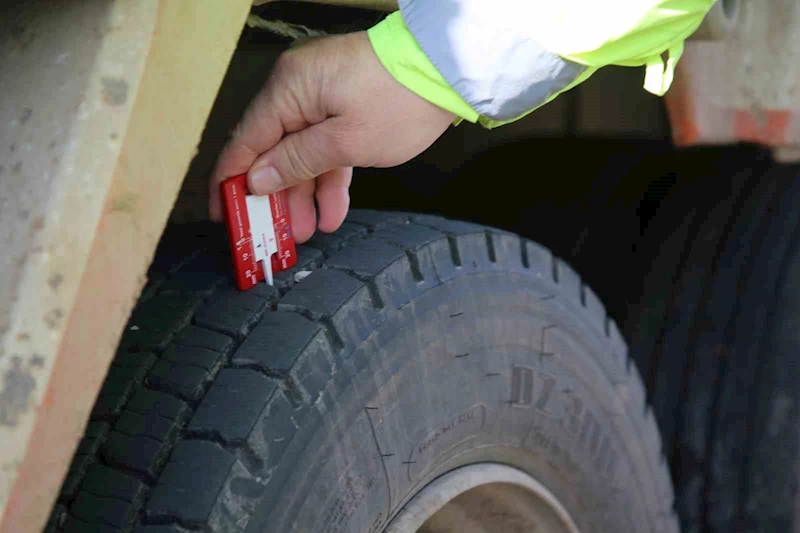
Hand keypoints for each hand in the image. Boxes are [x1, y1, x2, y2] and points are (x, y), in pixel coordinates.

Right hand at [209, 31, 455, 241]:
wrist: (449, 71)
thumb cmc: (402, 98)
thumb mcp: (346, 143)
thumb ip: (296, 163)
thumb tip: (256, 180)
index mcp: (288, 90)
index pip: (243, 142)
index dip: (229, 183)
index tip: (224, 215)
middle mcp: (297, 89)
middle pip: (270, 151)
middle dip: (273, 198)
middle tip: (271, 235)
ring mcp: (321, 97)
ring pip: (299, 154)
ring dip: (302, 194)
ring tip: (303, 232)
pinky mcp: (342, 106)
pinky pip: (325, 146)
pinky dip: (327, 177)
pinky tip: (330, 211)